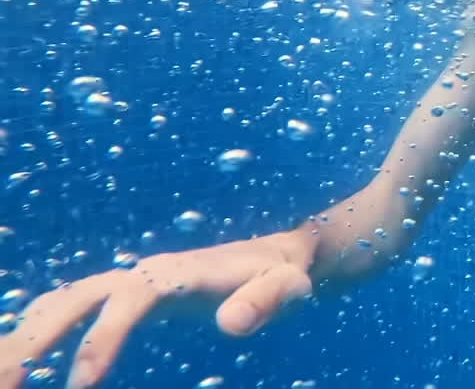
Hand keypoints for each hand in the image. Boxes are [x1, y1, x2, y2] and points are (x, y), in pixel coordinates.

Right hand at [0, 230, 315, 388]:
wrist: (280, 257)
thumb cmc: (284, 276)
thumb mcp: (288, 289)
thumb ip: (266, 302)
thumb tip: (233, 324)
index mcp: (178, 273)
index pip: (128, 300)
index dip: (101, 338)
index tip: (80, 385)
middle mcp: (145, 272)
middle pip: (76, 296)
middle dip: (37, 336)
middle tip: (6, 382)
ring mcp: (130, 281)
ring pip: (63, 300)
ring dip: (25, 334)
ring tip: (1, 377)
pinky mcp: (125, 295)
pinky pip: (70, 307)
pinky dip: (37, 328)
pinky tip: (17, 362)